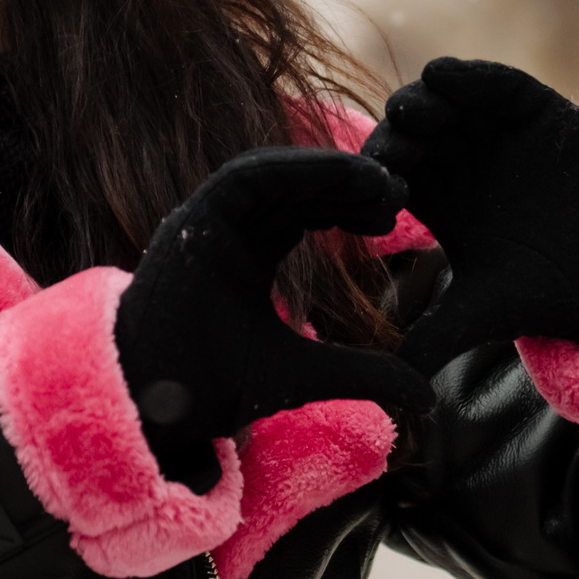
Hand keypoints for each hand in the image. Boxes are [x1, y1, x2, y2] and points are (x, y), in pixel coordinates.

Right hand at [116, 147, 435, 490]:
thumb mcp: (304, 377)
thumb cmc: (209, 393)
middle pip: (291, 190)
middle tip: (397, 192)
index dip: (346, 208)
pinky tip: (338, 177)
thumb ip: (362, 374)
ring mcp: (204, 224)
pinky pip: (244, 177)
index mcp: (243, 259)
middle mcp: (223, 235)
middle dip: (344, 184)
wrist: (150, 408)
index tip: (391, 218)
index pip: (300, 215)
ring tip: (378, 182)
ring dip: (326, 172)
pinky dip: (291, 169)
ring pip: (272, 174)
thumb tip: (427, 397)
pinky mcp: (190, 220)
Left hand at [362, 59, 578, 372]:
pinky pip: (492, 83)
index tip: (375, 204)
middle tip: (391, 156)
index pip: (386, 177)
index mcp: (435, 200)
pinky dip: (468, 75)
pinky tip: (446, 76)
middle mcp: (457, 160)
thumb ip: (435, 339)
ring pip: (439, 101)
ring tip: (414, 115)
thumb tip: (387, 387)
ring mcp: (491, 130)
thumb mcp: (484, 313)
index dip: (373, 182)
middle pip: (404, 134)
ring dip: (420, 102)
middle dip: (392, 139)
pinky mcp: (533, 108)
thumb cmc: (552, 288)